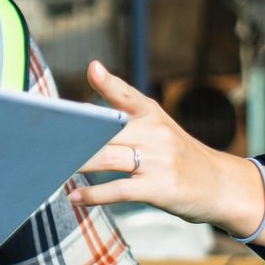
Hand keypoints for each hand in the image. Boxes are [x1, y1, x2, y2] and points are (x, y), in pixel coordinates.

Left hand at [69, 62, 264, 245]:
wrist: (219, 185)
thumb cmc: (179, 157)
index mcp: (154, 114)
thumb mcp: (160, 130)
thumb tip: (84, 117)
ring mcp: (158, 160)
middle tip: (45, 138)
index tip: (94, 69)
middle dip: (76, 135)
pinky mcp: (158, 188)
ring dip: (77, 164)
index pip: (127, 95)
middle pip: (106, 130)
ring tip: (52, 167)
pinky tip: (74, 196)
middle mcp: (155, 133)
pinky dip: (92, 194)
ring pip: (107, 158)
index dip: (109, 82)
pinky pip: (118, 190)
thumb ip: (126, 120)